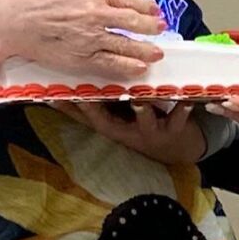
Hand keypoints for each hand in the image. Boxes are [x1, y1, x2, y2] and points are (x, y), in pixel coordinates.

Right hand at [0, 0, 165, 80]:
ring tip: (157, 52)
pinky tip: (138, 68)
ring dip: (146, 49)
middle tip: (161, 28)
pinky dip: (128, 66)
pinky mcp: (80, 58)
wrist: (5, 20)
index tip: (153, 8)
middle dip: (151, 26)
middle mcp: (97, 14)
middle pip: (134, 22)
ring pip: (127, 45)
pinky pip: (111, 64)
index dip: (144, 5)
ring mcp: (91, 38)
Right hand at [52, 101, 205, 163]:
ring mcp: (149, 132)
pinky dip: (182, 109)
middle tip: (91, 94)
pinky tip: (186, 100)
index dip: (74, 104)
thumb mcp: (110, 121)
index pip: (87, 115)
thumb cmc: (136, 126)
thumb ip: (84, 110)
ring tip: (139, 98)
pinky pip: (179, 120)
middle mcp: (126, 131)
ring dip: (142, 109)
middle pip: (109, 121)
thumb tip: (53, 96)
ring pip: (144, 120)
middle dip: (100, 109)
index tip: (61, 91)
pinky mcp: (173, 130)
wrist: (176, 148)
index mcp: (110, 126)